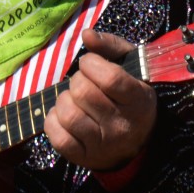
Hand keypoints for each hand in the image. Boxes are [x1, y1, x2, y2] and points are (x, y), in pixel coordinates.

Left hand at [44, 29, 156, 171]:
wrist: (137, 143)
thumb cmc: (130, 97)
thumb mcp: (131, 68)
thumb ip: (111, 46)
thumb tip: (86, 34)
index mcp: (139, 101)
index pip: (110, 79)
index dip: (91, 64)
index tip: (89, 63)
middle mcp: (122, 126)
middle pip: (83, 93)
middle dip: (77, 80)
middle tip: (84, 83)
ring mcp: (102, 145)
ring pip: (68, 114)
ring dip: (64, 100)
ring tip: (74, 100)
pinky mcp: (83, 158)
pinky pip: (57, 136)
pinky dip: (53, 121)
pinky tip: (64, 116)